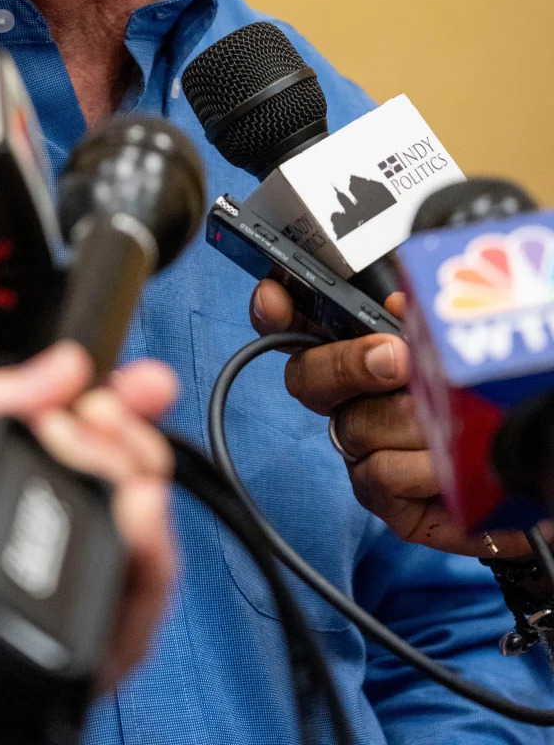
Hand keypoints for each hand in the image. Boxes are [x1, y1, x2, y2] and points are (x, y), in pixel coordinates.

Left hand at [0, 343, 177, 744]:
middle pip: (105, 494)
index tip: (134, 383)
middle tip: (115, 425)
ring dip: (147, 508)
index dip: (108, 408)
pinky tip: (131, 534)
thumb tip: (52, 368)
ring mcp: (12, 604)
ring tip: (130, 476)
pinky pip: (108, 638)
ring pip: (125, 561)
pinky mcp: (23, 669)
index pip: (58, 438)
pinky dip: (139, 584)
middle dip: (130, 448)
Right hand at [250, 279, 535, 557]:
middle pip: (306, 377)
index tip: (276, 298)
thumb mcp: (462, 341)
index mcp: (364, 350)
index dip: (275, 307)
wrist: (548, 468)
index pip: (299, 321)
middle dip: (346, 363)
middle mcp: (355, 401)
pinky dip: (424, 469)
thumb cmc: (503, 395)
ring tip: (459, 420)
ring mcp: (367, 452)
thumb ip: (422, 316)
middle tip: (394, 358)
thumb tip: (400, 303)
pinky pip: (380, 478)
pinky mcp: (389, 503)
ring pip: (354, 427)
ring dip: (412, 420)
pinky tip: (457, 466)